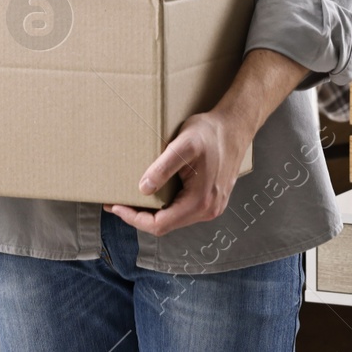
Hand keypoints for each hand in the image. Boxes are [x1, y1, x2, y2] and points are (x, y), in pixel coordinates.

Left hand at [104, 110, 250, 235]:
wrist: (235, 126)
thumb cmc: (210, 133)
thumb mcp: (183, 145)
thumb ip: (163, 168)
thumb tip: (143, 190)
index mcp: (200, 203)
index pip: (159, 224)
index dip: (134, 218)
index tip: (116, 206)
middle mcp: (208, 210)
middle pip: (166, 225)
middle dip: (139, 216)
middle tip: (117, 202)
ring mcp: (211, 207)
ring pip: (174, 218)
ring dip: (152, 211)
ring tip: (132, 198)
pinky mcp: (212, 199)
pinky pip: (183, 210)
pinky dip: (165, 205)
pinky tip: (154, 193)